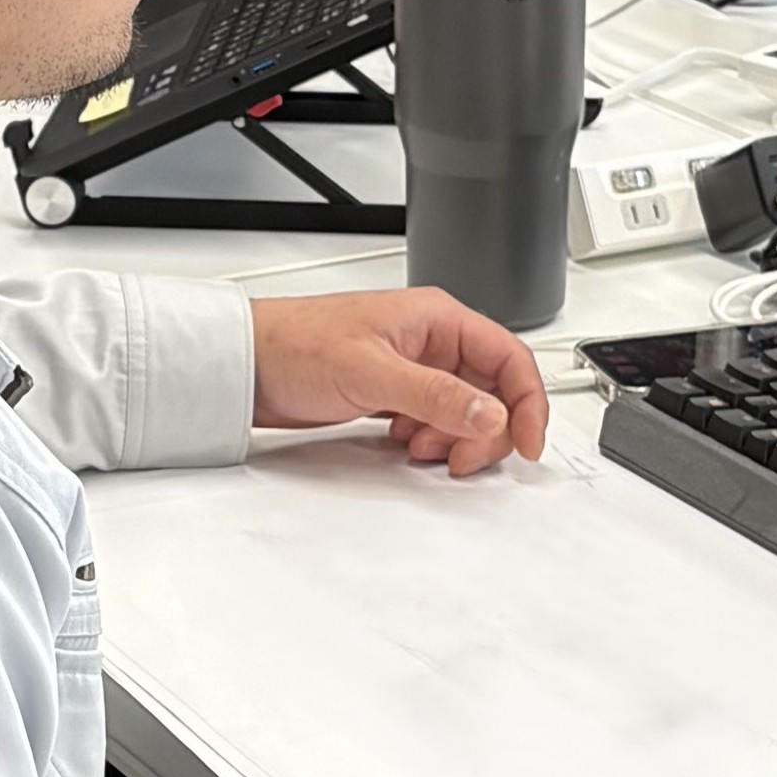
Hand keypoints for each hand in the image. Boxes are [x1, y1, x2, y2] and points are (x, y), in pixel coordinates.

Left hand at [247, 286, 550, 477]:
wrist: (247, 365)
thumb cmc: (296, 345)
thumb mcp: (372, 372)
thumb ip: (436, 395)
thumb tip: (492, 414)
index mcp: (438, 318)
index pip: (510, 358)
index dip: (528, 403)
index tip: (527, 444)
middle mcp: (432, 341)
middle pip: (494, 391)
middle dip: (487, 430)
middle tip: (460, 458)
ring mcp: (414, 368)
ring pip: (466, 410)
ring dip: (456, 438)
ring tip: (422, 450)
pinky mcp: (394, 393)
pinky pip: (436, 420)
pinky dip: (432, 439)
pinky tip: (405, 444)